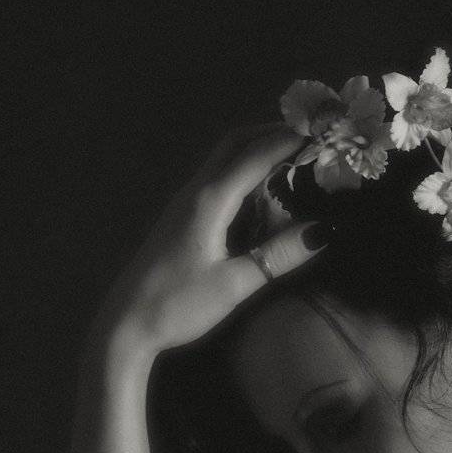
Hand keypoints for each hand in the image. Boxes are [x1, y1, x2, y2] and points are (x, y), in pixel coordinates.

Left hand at [91, 121, 326, 356]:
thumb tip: (322, 231)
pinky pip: (217, 178)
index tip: (324, 130)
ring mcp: (185, 202)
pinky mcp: (182, 217)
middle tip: (309, 134)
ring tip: (292, 155)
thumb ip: (278, 257)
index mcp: (210, 200)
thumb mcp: (234, 284)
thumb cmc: (179, 304)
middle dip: (272, 131)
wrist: (128, 322)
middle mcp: (196, 190)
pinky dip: (244, 170)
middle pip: (235, 142)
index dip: (290, 139)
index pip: (256, 155)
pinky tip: (260, 189)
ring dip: (257, 149)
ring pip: (224, 158)